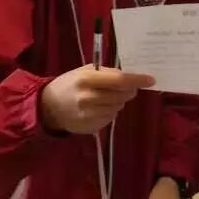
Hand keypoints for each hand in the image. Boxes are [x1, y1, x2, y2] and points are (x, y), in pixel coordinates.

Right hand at [39, 65, 154, 135]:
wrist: (48, 107)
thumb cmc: (69, 84)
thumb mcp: (84, 71)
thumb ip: (106, 73)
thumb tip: (130, 77)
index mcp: (87, 79)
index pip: (119, 80)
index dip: (137, 80)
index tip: (151, 79)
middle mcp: (88, 98)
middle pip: (122, 95)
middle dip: (129, 91)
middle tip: (126, 88)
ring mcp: (89, 115)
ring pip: (118, 108)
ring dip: (118, 102)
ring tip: (104, 98)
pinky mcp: (91, 127)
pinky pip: (111, 118)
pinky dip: (110, 112)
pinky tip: (98, 108)